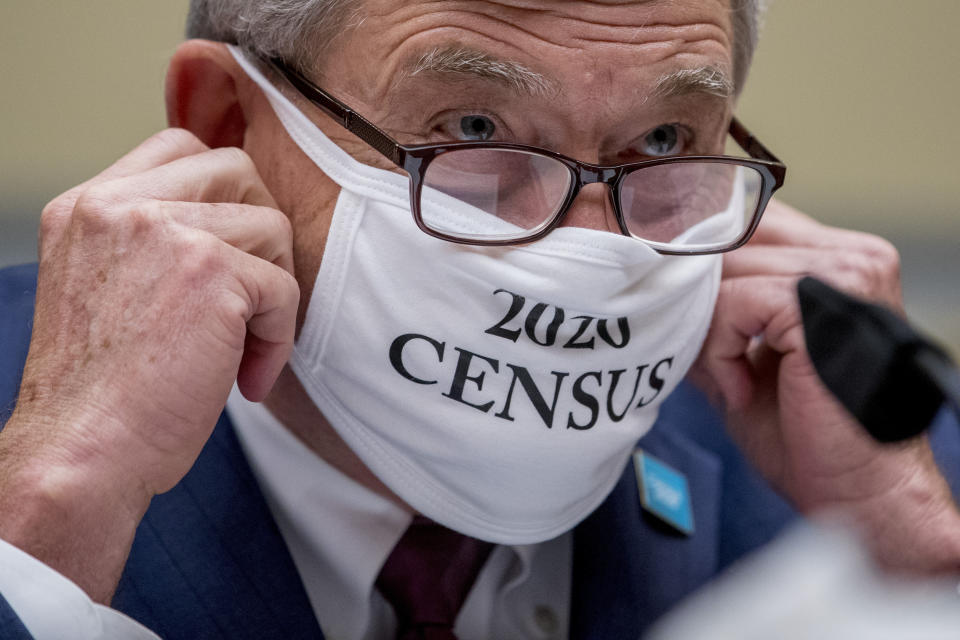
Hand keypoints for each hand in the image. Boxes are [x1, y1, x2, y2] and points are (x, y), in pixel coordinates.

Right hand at [0, 129, 298, 599]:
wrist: (80, 453)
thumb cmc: (99, 393)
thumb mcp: (104, 288)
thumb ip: (150, 243)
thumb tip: (231, 224)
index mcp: (88, 207)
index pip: (179, 148)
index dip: (224, 192)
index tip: (234, 249)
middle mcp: (119, 206)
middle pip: (236, 170)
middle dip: (258, 232)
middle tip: (248, 297)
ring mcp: (164, 231)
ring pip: (270, 226)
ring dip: (272, 290)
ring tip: (243, 346)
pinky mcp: (211, 271)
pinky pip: (283, 288)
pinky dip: (278, 338)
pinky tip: (248, 378)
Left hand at [691, 199, 959, 572]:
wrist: (854, 491)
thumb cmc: (805, 431)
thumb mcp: (745, 355)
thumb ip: (715, 311)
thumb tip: (658, 285)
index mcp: (840, 260)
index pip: (748, 219)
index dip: (699, 254)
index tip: (669, 293)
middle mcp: (851, 257)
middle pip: (731, 237)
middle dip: (695, 290)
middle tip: (687, 341)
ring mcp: (845, 276)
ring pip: (726, 268)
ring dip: (707, 326)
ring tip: (727, 377)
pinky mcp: (822, 307)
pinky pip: (734, 303)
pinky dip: (721, 347)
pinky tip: (740, 387)